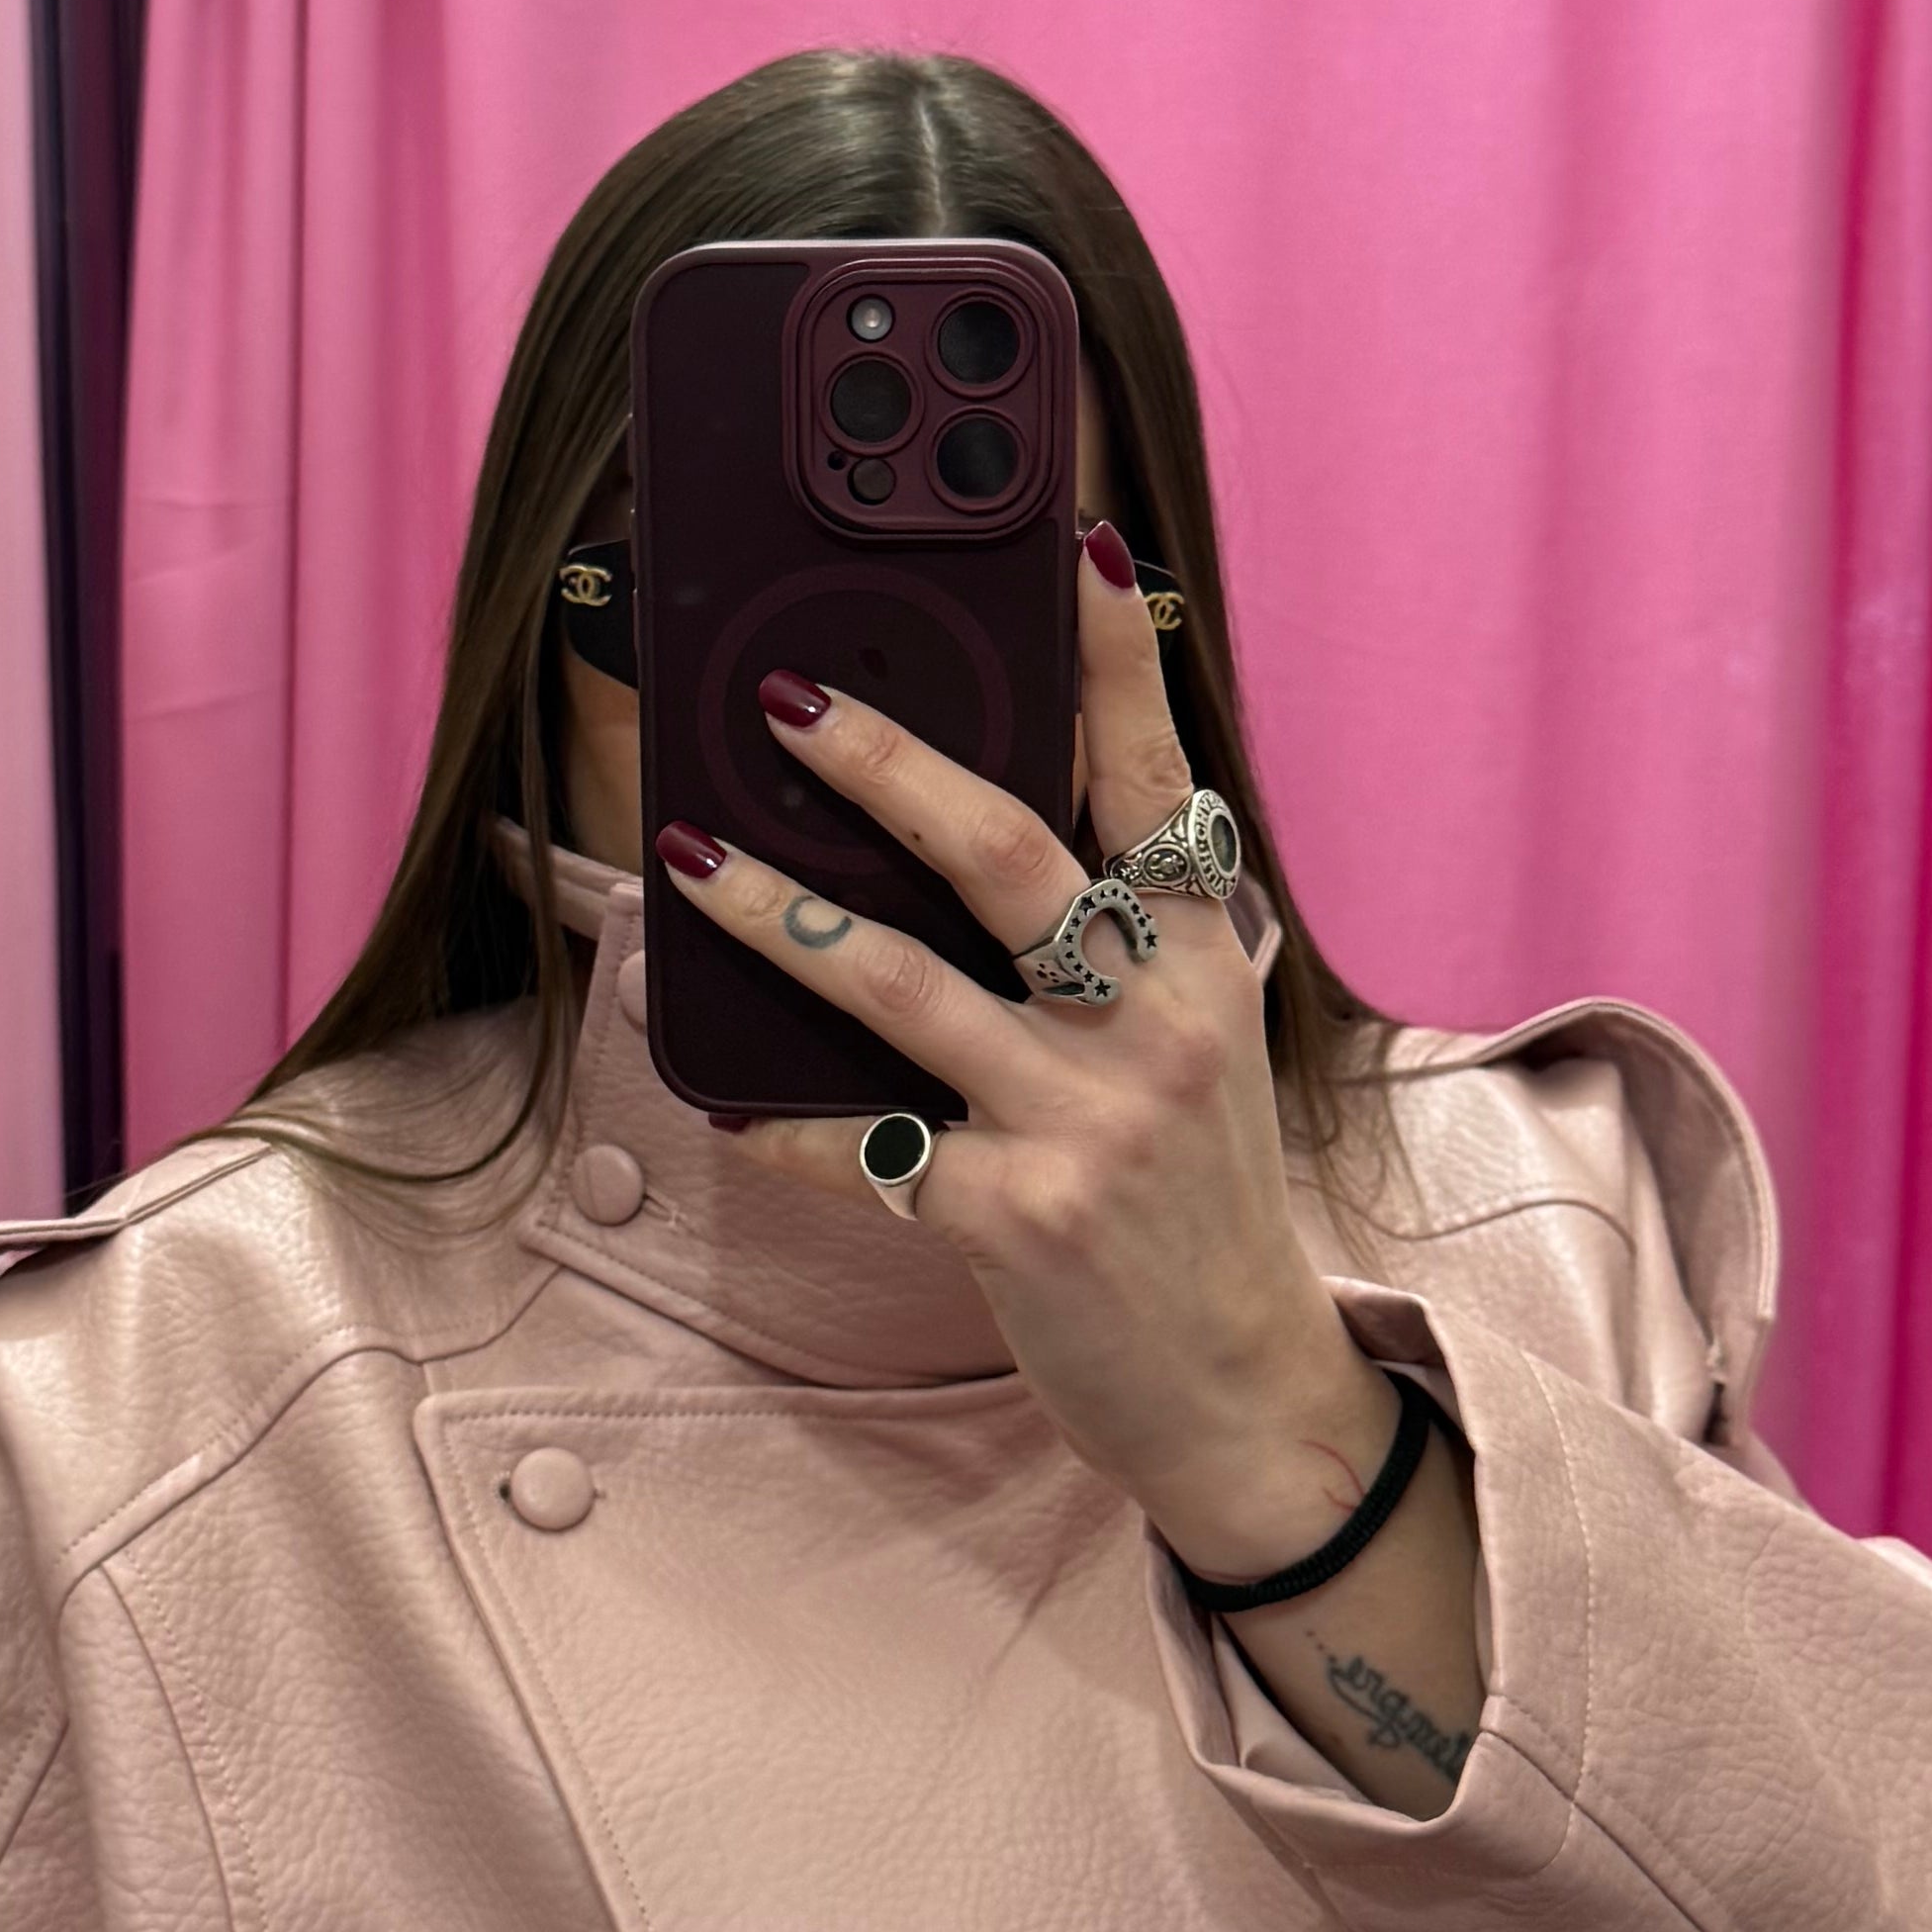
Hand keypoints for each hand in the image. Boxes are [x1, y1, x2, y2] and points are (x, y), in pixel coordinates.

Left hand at [655, 528, 1386, 1586]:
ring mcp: (1085, 1121)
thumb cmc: (1193, 1195)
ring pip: (904, 988)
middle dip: (884, 761)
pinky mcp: (1015, 1216)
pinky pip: (863, 1149)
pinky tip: (724, 1095)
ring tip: (689, 855)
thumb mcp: (1192, 1040)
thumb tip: (982, 812)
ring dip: (780, 916)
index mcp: (1197, 957)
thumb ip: (1116, 934)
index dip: (1117, 655)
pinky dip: (783, 1125)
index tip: (1075, 540)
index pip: (1160, 774)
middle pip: (1007, 852)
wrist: (1242, 1391)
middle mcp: (1152, 1022)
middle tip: (780, 693)